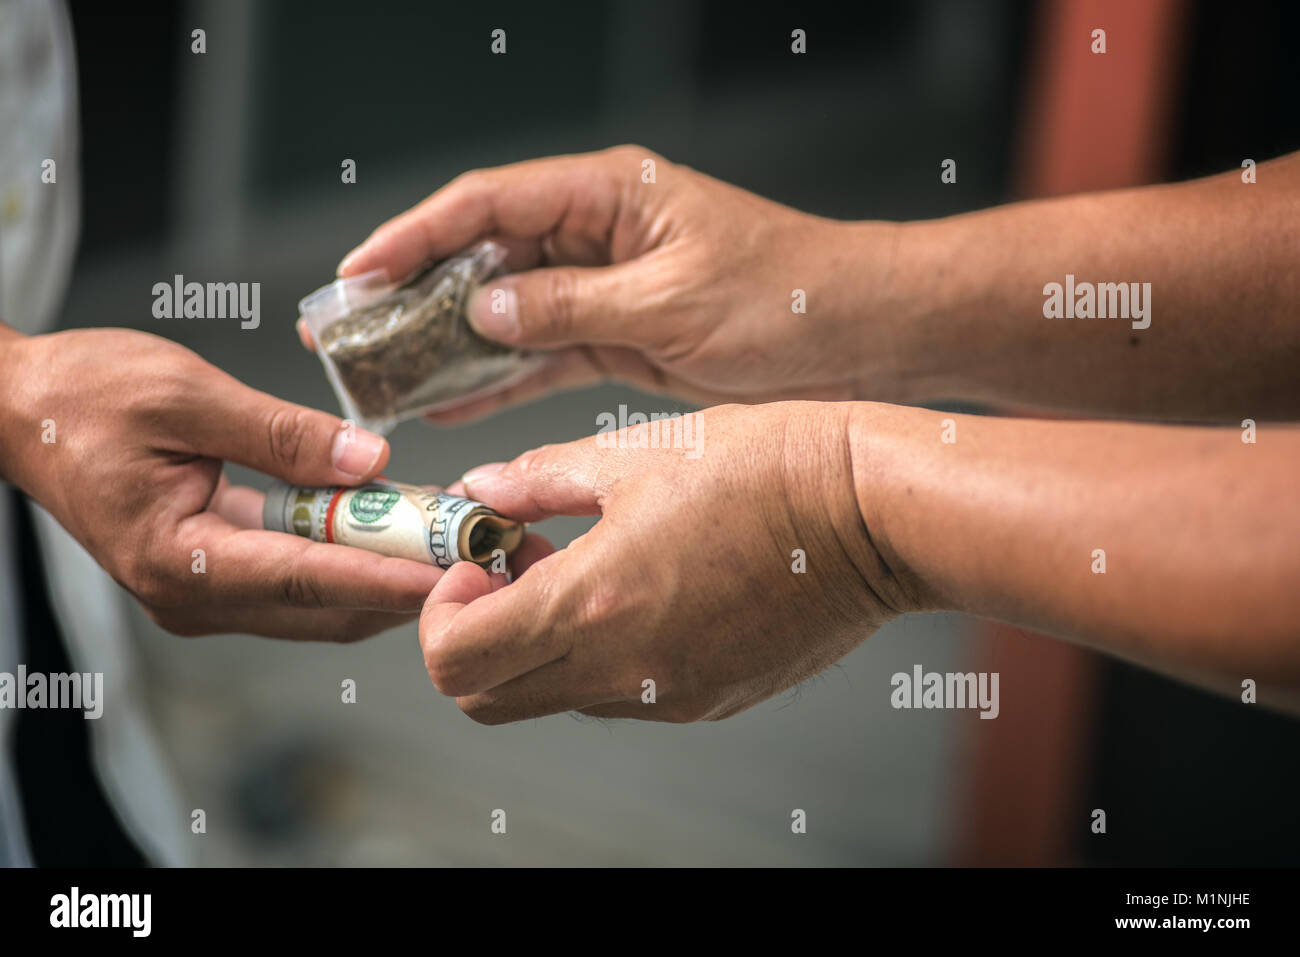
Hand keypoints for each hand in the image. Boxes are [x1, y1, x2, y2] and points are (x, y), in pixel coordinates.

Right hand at [0, 326, 442, 640]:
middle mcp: (191, 595)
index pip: (306, 579)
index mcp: (176, 558)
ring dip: (383, 574)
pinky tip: (391, 528)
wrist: (18, 409)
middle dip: (403, 584)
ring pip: (316, 605)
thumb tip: (369, 462)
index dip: (387, 578)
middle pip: (322, 607)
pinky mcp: (213, 577)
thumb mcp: (186, 394)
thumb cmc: (83, 396)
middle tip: (473, 553)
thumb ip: (281, 434)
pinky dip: (349, 560)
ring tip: (448, 538)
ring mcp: (201, 594)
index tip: (452, 576)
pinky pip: (297, 582)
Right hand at [326, 146, 906, 421]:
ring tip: (383, 376)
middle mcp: (597, 233)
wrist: (860, 336)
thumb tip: (482, 311)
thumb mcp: (669, 304)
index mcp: (609, 193)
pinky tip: (450, 401)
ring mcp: (604, 288)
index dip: (416, 234)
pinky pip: (542, 355)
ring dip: (448, 343)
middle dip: (416, 293)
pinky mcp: (619, 337)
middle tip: (350, 330)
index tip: (359, 272)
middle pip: (485, 255)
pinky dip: (499, 378)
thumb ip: (570, 307)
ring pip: (506, 311)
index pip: (489, 202)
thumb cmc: (788, 297)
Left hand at [418, 402, 912, 722]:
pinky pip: (621, 694)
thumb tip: (479, 491)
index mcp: (594, 602)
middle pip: (488, 700)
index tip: (470, 562)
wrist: (871, 514)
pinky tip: (641, 586)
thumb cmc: (763, 466)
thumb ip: (538, 481)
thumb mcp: (635, 453)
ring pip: (554, 698)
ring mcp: (670, 697)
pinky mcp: (708, 701)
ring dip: (539, 643)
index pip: (455, 659)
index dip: (438, 613)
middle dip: (475, 636)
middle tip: (511, 568)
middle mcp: (625, 670)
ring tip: (584, 565)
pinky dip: (601, 652)